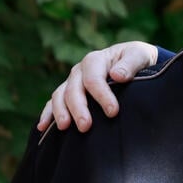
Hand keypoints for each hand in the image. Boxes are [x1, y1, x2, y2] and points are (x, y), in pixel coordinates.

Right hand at [36, 41, 157, 132]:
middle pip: (73, 90)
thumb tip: (117, 75)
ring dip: (60, 112)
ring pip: (60, 96)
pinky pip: (54, 102)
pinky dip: (47, 114)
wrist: (134, 61)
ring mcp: (72, 82)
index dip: (101, 96)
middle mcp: (79, 70)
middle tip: (86, 127)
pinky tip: (43, 127)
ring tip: (65, 128)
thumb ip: (130, 64)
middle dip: (78, 109)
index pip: (93, 79)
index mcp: (95, 60)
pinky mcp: (69, 92)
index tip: (113, 112)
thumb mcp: (139, 55)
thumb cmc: (138, 59)